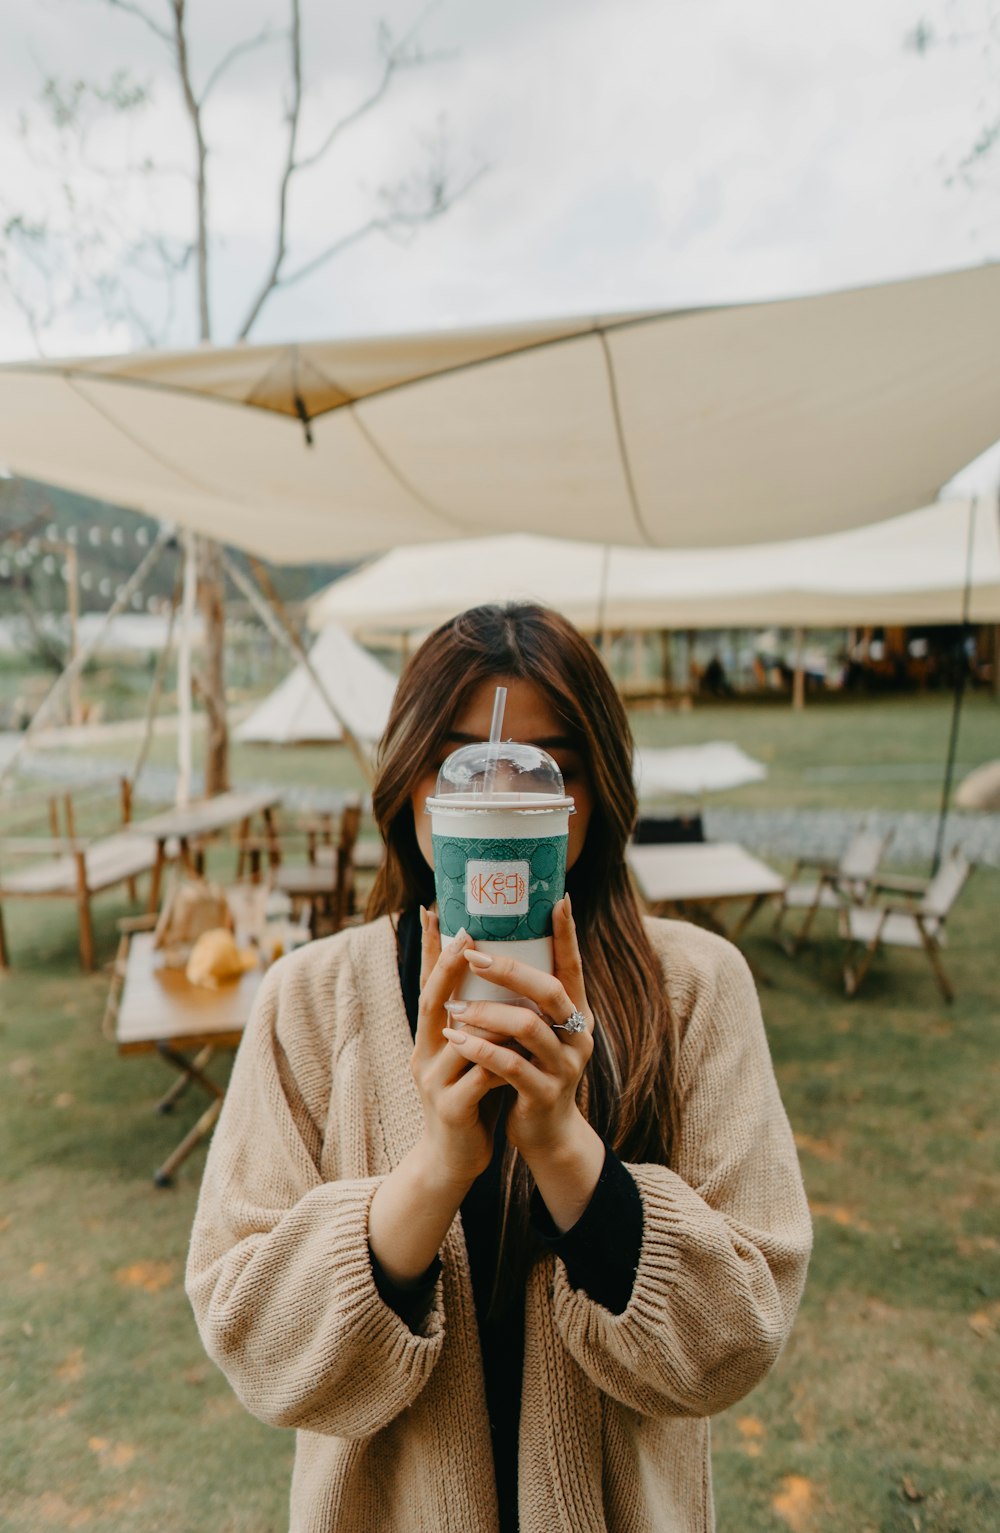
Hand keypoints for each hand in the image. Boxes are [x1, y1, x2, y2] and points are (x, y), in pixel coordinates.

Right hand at [410, 908, 503, 1189]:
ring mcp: (435, 1081)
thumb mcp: (470, 1056)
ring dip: (490, 1012)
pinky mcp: (452, 1109)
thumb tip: (507, 976)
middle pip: (433, 1000)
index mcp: (431, 1037)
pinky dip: (502, 1059)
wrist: (452, 1161)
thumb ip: (481, 1024)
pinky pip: (481, 1076)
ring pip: (464, 1036)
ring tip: (513, 985)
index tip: (432, 908)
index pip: (428, 983)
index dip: (430, 948)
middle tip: (468, 932)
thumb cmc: (470, 1099)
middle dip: (450, 964)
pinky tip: (521, 1051)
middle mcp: (427, 1052)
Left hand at [441, 895, 594, 1163]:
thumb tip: (493, 949)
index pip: (573, 965)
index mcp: (576, 1013)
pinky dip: (480, 1049)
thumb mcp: (536, 1033)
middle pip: (548, 990)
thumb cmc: (532, 1071)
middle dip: (508, 968)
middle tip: (472, 952)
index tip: (557, 899)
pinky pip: (510, 1066)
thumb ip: (526, 1000)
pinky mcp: (545, 1095)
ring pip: (527, 1027)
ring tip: (452, 1004)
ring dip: (486, 1011)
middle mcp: (577, 1035)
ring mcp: (565, 1066)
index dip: (567, 933)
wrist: (547, 1134)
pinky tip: (455, 1039)